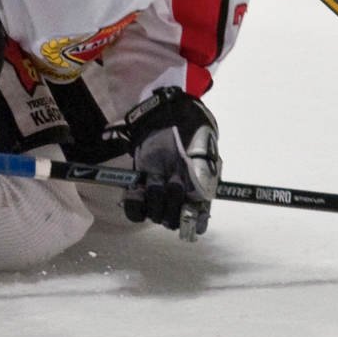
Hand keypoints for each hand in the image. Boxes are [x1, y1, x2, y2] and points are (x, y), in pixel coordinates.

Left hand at [119, 88, 219, 240]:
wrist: (168, 113)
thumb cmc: (190, 129)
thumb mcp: (201, 146)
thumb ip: (202, 170)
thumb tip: (202, 194)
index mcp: (199, 188)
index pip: (198, 216)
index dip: (195, 222)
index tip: (192, 223)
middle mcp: (180, 194)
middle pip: (175, 219)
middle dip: (173, 209)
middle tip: (174, 186)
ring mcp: (160, 190)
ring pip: (156, 214)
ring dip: (155, 202)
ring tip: (158, 181)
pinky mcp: (142, 184)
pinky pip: (136, 207)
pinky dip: (135, 204)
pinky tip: (137, 192)